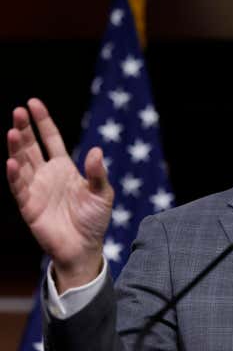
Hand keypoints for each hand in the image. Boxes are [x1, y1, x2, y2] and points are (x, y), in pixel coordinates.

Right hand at [6, 98, 113, 291]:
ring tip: (12, 131)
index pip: (50, 139)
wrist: (85, 247)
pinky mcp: (29, 206)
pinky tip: (11, 162)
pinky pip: (19, 188)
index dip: (42, 121)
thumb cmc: (94, 219)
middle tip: (18, 112)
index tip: (33, 103)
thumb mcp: (102, 193)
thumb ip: (98, 173)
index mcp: (64, 167)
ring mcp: (35, 188)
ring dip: (16, 148)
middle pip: (32, 147)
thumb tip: (96, 150)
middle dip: (24, 129)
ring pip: (22, 163)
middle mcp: (46, 174)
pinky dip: (15, 176)